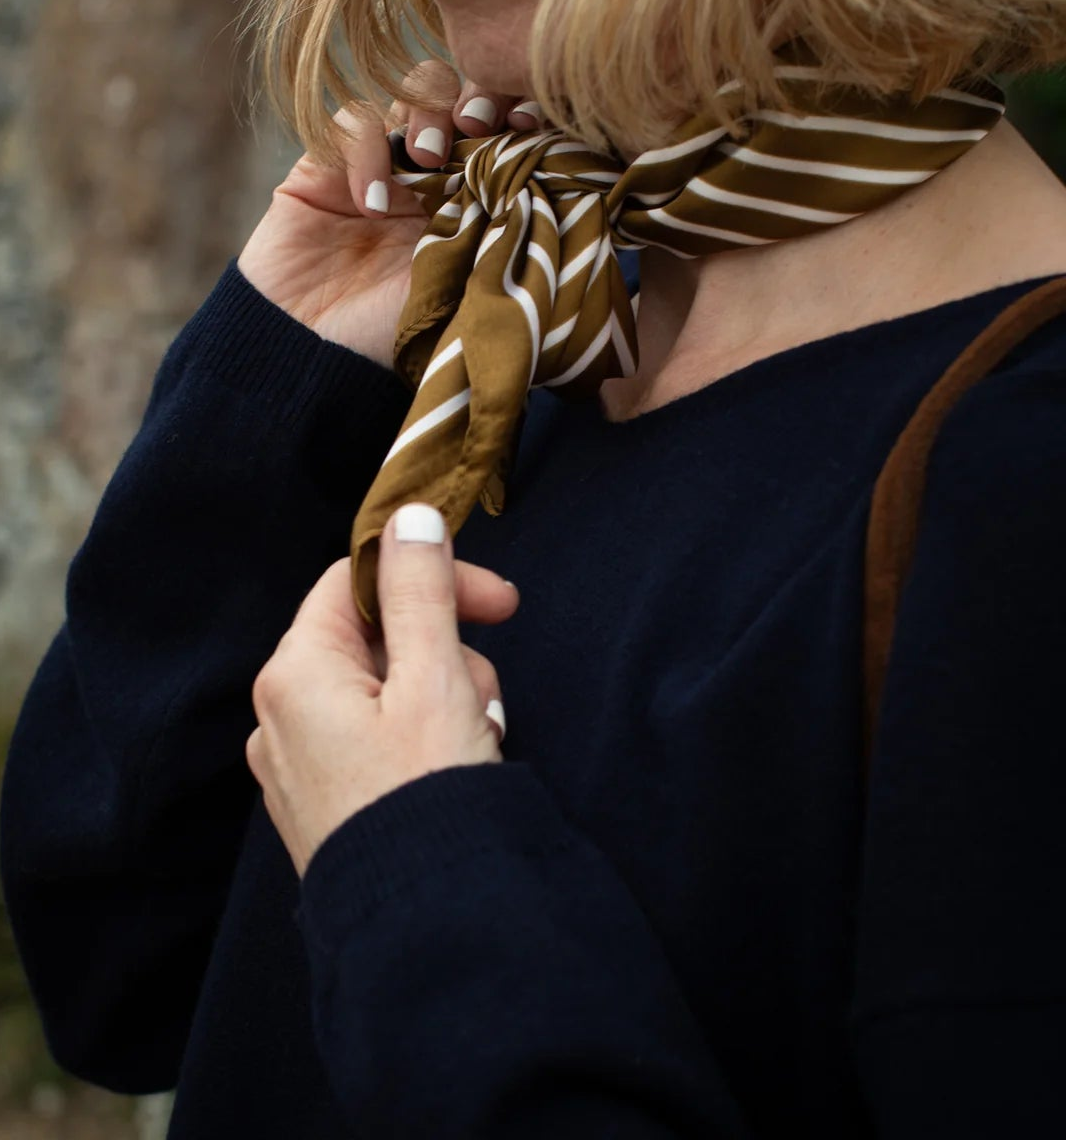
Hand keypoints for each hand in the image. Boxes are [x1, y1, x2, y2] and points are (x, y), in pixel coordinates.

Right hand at [238, 63, 543, 365]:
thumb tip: (547, 177)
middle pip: (469, 90)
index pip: (511, 126)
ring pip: (416, 89)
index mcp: (480, 195)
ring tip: (429, 158)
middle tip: (479, 126)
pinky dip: (367, 149)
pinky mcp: (326, 162)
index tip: (530, 126)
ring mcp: (384, 161)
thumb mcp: (470, 281)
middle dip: (479, 95)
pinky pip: (353, 121)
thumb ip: (503, 228)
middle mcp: (438, 170)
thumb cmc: (400, 333)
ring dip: (429, 112)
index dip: (522, 112)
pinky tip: (371, 202)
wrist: (315, 356)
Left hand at [246, 505, 516, 877]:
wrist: (426, 926)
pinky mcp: (323, 805)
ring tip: (474, 740)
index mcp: (295, 672)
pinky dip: (421, 739)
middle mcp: (280, 715)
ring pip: (382, 689)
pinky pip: (375, 740)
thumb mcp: (435, 675)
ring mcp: (298, 765)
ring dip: (441, 696)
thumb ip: (421, 590)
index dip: (431, 576)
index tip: (499, 600)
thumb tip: (407, 517)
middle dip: (444, 649)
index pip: (358, 580)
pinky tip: (454, 768)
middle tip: (484, 689)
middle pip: (374, 636)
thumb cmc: (429, 795)